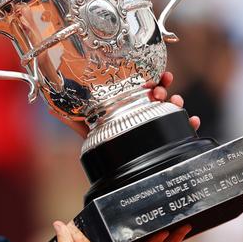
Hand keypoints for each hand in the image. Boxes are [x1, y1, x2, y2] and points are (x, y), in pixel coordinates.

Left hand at [62, 72, 200, 137]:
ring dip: (177, 102)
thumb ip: (69, 117)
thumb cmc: (100, 142)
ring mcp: (155, 123)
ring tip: (176, 103)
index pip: (143, 84)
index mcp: (129, 102)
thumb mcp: (84, 128)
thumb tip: (50, 107)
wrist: (110, 166)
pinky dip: (189, 124)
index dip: (152, 77)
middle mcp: (144, 110)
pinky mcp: (164, 137)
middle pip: (160, 93)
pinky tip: (192, 121)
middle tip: (161, 92)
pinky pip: (181, 129)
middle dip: (164, 88)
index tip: (159, 75)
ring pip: (172, 108)